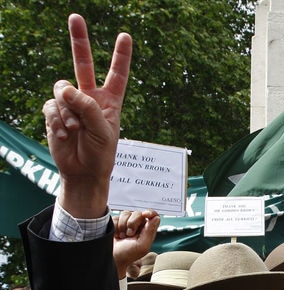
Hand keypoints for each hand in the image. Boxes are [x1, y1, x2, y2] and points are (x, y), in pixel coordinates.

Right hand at [43, 14, 132, 217]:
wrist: (83, 171)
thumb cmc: (101, 153)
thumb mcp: (104, 131)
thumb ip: (89, 107)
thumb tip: (68, 89)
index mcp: (110, 101)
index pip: (117, 74)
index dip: (120, 56)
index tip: (125, 36)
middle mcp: (90, 97)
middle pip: (82, 63)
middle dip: (79, 40)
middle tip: (75, 17)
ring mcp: (71, 104)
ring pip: (63, 89)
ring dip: (67, 110)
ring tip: (74, 129)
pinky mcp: (55, 112)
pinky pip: (52, 106)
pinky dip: (57, 120)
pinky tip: (64, 133)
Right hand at [113, 210, 159, 278]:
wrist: (112, 258)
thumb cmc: (128, 255)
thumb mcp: (142, 246)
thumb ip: (150, 231)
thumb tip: (156, 218)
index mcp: (147, 230)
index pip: (152, 215)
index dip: (150, 212)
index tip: (145, 214)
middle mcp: (138, 225)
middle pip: (138, 213)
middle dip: (132, 223)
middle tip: (129, 235)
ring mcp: (127, 223)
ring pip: (126, 213)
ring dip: (123, 225)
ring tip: (122, 236)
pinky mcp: (116, 223)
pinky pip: (116, 217)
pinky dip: (116, 226)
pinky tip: (116, 234)